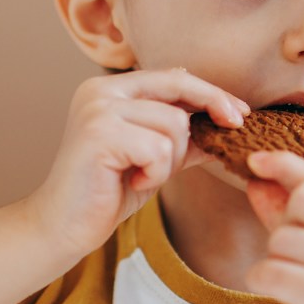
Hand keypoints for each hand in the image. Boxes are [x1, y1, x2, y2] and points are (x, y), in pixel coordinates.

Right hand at [31, 69, 247, 265]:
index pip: (173, 78)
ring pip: (173, 124)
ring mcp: (98, 109)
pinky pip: (158, 149)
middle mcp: (100, 90)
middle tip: (236, 126)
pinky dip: (156, 173)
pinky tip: (134, 182)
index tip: (239, 112)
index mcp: (111, 88)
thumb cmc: (108, 191)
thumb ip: (181, 135)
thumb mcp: (154, 157)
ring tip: (142, 176)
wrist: (63, 225)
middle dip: (212, 107)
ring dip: (170, 160)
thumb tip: (228, 120)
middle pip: (178, 88)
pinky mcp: (99, 134)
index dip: (211, 93)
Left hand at [243, 150, 303, 303]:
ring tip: (295, 287)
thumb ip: (290, 214)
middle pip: (303, 200)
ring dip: (273, 262)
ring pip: (281, 238)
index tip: (255, 160)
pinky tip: (286, 302)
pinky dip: (264, 284)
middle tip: (293, 259)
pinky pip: (269, 270)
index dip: (285, 165)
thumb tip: (259, 176)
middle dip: (283, 226)